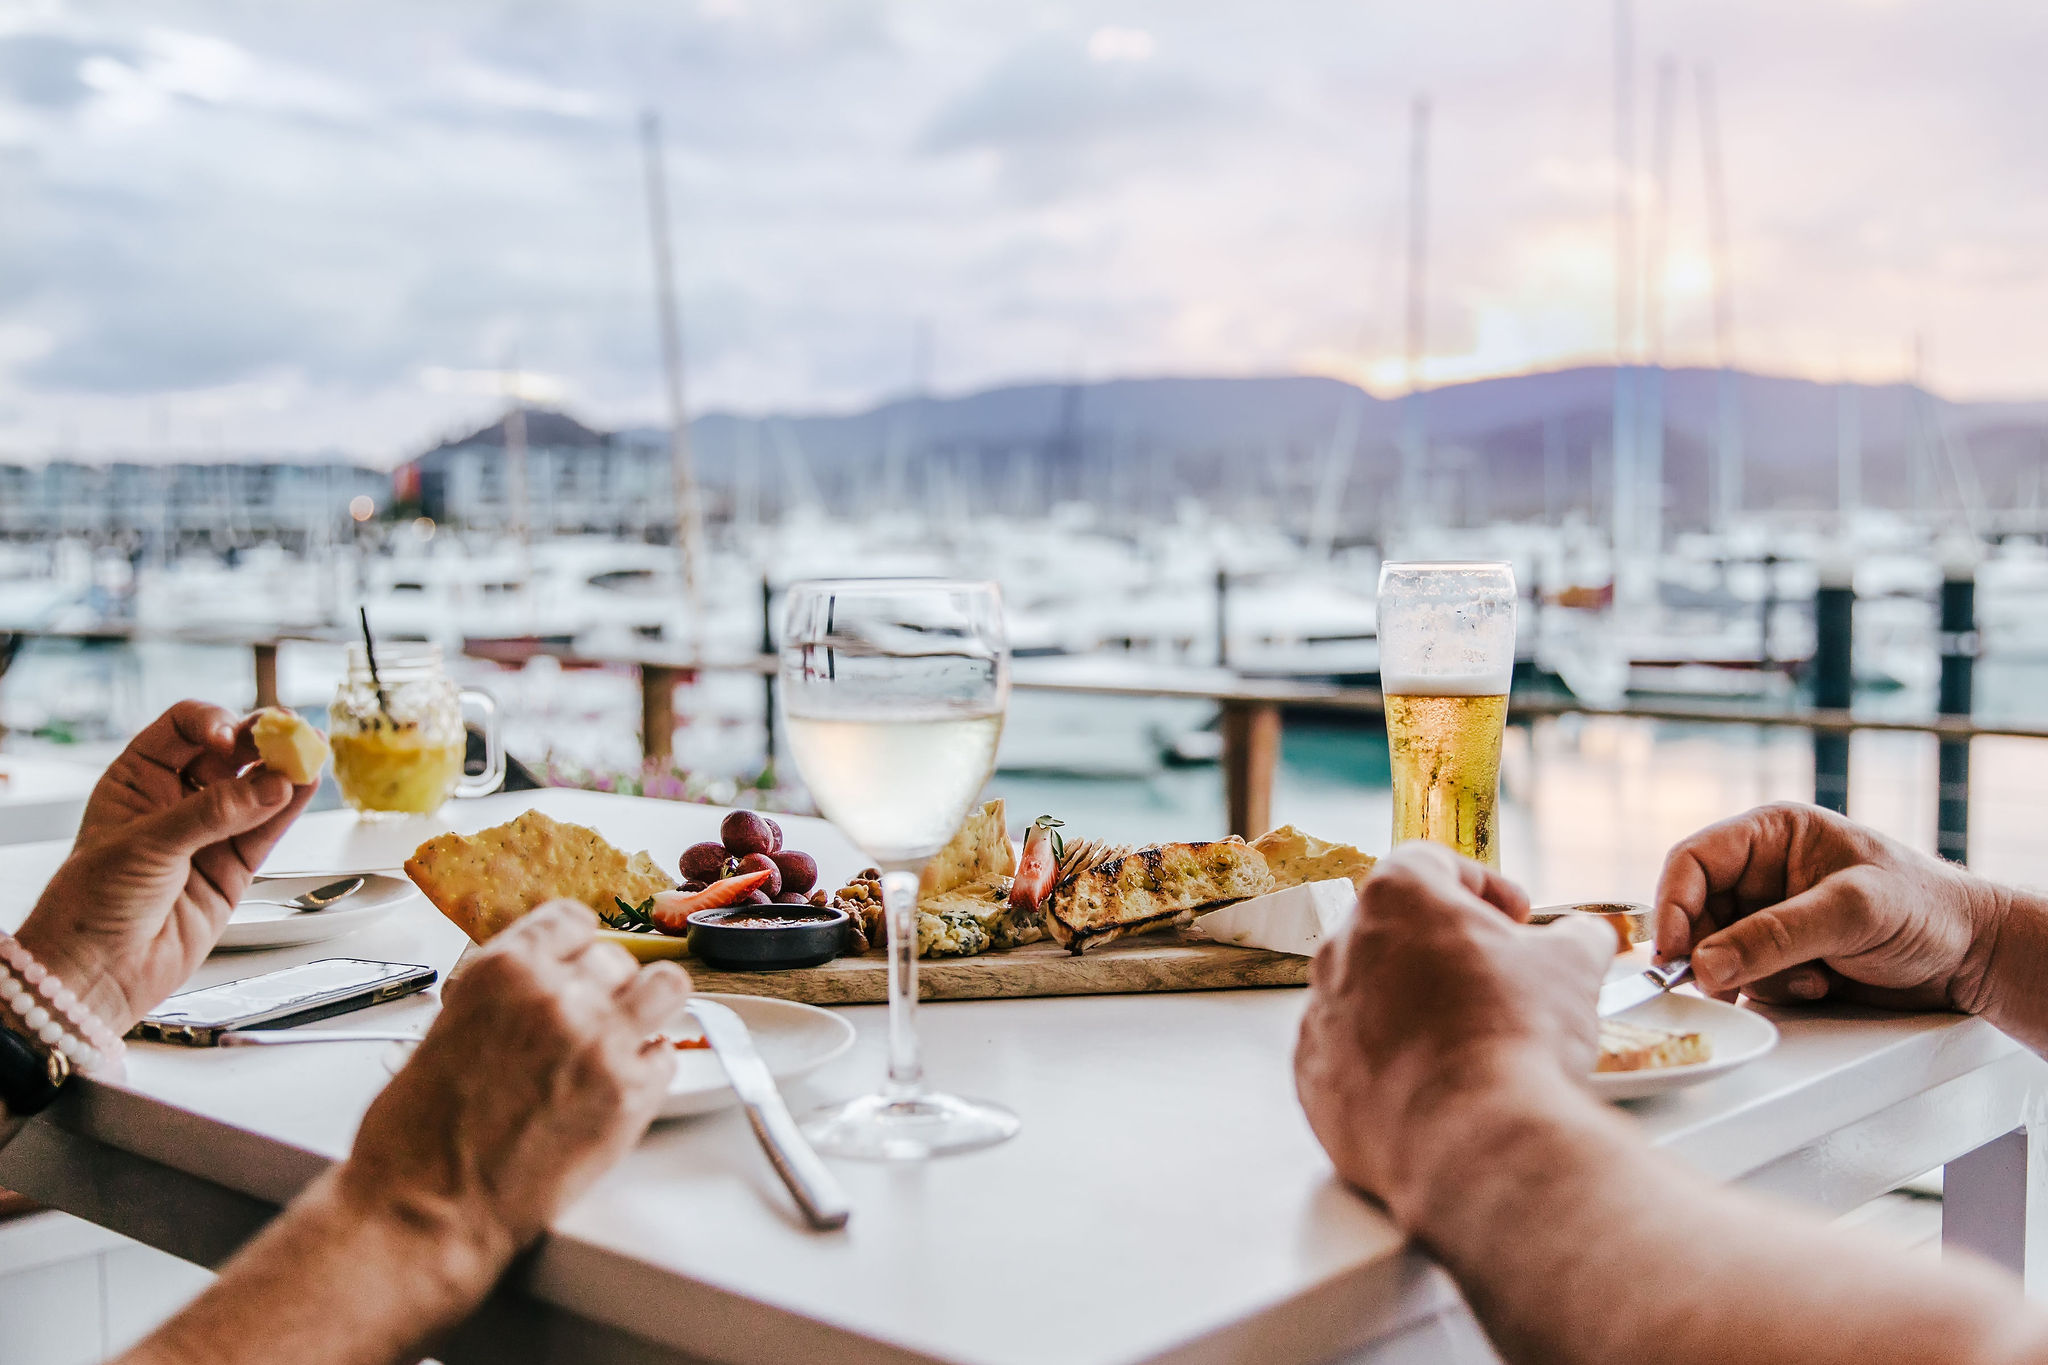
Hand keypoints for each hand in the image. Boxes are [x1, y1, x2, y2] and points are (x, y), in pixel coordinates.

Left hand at [15, 702, 315, 1031]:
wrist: (96, 974)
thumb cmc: (91, 904)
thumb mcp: (145, 846)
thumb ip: (212, 814)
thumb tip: (270, 785)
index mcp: (138, 779)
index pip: (184, 728)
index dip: (212, 723)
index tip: (230, 740)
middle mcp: (176, 800)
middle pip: (230, 752)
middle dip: (260, 739)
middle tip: (289, 734)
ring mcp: (208, 834)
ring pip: (256, 788)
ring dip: (285, 768)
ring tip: (312, 751)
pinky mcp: (234, 868)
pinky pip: (268, 829)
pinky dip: (291, 806)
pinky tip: (307, 783)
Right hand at [337, 901, 688, 1284]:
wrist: (427, 1209)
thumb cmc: (418, 1135)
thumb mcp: (447, 1029)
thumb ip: (503, 996)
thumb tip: (538, 985)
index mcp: (506, 970)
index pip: (572, 919)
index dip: (575, 944)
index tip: (576, 960)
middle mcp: (560, 996)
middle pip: (618, 959)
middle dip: (604, 986)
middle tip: (591, 1016)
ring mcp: (603, 1042)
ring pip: (667, 987)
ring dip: (650, 1005)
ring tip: (631, 1031)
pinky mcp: (631, 1095)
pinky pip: (670, 1056)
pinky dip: (651, 1067)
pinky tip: (622, 1085)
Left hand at [1294, 843, 1613, 1220]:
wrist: (1477, 1138)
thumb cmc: (1518, 1035)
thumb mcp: (1573, 966)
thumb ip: (1577, 935)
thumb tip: (1584, 936)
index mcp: (1394, 897)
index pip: (1433, 863)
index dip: (1483, 886)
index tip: (1517, 918)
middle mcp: (1341, 946)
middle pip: (1396, 931)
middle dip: (1447, 949)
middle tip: (1498, 980)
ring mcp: (1320, 1014)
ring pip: (1369, 995)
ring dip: (1413, 1008)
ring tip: (1468, 1041)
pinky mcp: (1313, 1078)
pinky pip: (1349, 1057)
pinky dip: (1387, 1063)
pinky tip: (1433, 1085)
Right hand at [1654, 802, 2004, 1010]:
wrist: (1975, 957)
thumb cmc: (1928, 908)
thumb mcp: (1851, 912)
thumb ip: (1774, 936)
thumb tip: (1706, 964)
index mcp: (1772, 834)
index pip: (1694, 861)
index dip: (1673, 904)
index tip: (1673, 950)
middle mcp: (1764, 873)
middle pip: (1697, 912)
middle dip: (1711, 950)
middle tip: (1718, 983)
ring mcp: (1771, 917)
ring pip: (1718, 952)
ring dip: (1752, 976)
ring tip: (1807, 979)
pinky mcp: (1782, 957)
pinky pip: (1746, 979)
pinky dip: (1773, 992)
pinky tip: (1819, 985)